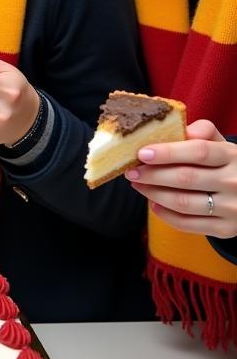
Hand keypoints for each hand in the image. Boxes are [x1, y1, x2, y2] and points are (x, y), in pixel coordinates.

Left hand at [126, 120, 236, 238]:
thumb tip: (186, 129)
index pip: (198, 151)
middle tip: (131, 172)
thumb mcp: (221, 144)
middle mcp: (234, 182)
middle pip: (186, 178)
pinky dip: (165, 214)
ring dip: (153, 194)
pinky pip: (188, 224)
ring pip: (183, 202)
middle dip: (152, 175)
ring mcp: (232, 208)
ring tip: (138, 185)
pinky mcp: (226, 229)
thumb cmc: (226, 164)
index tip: (142, 153)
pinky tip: (154, 204)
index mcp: (232, 156)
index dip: (168, 152)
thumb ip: (204, 131)